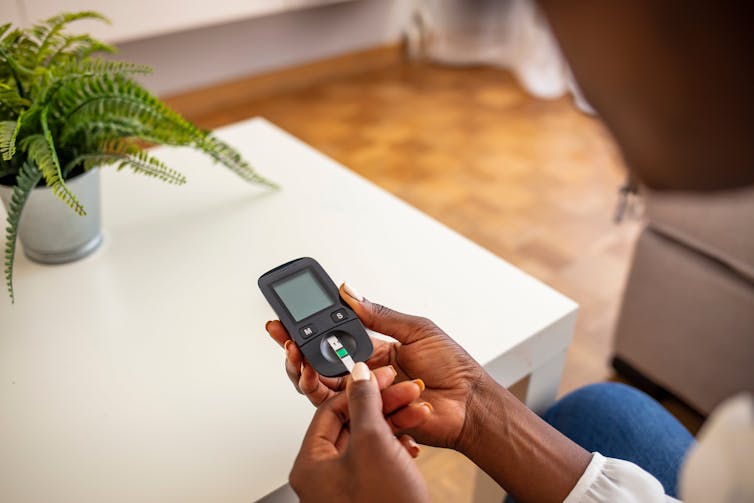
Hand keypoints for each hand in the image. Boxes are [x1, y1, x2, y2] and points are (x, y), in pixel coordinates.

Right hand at [267, 283, 485, 448]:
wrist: (472, 403)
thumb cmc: (453, 367)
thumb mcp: (416, 329)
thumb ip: (379, 315)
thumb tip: (349, 292)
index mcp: (374, 350)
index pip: (331, 339)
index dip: (307, 331)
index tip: (286, 321)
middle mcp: (365, 375)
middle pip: (319, 368)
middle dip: (297, 355)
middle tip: (287, 344)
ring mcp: (366, 399)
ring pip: (323, 392)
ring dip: (308, 377)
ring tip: (304, 365)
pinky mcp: (371, 420)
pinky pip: (344, 413)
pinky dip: (335, 400)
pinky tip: (332, 387)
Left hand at [290, 362, 429, 502]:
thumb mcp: (373, 443)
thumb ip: (364, 403)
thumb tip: (357, 375)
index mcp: (310, 465)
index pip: (329, 410)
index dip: (359, 389)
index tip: (381, 375)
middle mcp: (324, 476)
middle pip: (351, 423)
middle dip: (383, 405)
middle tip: (405, 390)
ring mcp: (346, 487)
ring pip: (368, 439)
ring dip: (394, 422)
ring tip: (417, 412)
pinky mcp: (368, 493)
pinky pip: (378, 458)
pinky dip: (396, 445)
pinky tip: (413, 441)